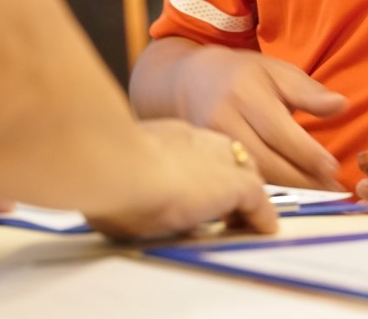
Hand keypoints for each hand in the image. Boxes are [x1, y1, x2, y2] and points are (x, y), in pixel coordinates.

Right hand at [84, 119, 277, 240]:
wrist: (116, 164)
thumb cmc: (104, 170)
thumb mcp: (116, 173)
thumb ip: (124, 183)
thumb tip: (109, 207)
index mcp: (171, 137)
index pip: (199, 154)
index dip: (204, 174)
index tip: (200, 192)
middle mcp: (199, 143)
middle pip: (230, 160)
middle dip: (230, 183)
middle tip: (228, 210)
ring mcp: (219, 162)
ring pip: (247, 178)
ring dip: (246, 202)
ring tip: (245, 224)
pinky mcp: (234, 184)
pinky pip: (259, 202)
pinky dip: (262, 217)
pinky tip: (263, 230)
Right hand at [173, 46, 346, 189]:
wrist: (191, 81)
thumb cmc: (244, 75)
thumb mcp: (277, 71)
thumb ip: (308, 91)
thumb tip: (342, 105)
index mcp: (244, 93)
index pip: (279, 131)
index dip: (307, 153)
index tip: (333, 167)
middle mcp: (222, 119)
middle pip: (266, 160)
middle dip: (302, 179)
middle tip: (332, 188)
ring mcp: (211, 143)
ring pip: (254, 174)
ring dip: (290, 189)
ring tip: (320, 193)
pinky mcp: (207, 160)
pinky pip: (242, 179)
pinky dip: (270, 190)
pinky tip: (293, 192)